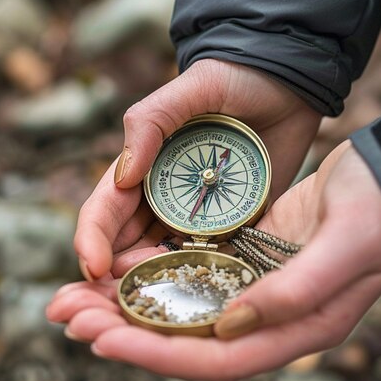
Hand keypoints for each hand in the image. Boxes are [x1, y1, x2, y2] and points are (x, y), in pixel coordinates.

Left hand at [47, 141, 380, 380]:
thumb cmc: (378, 213)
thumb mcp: (348, 247)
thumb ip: (295, 293)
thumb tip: (231, 326)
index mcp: (296, 330)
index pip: (215, 357)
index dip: (156, 353)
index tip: (102, 341)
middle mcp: (268, 318)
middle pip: (185, 338)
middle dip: (123, 329)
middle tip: (65, 313)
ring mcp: (253, 288)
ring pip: (180, 306)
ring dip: (126, 301)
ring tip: (72, 294)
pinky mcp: (244, 257)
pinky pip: (189, 273)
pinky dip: (151, 272)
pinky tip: (115, 264)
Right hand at [74, 58, 320, 280]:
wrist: (288, 83)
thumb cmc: (234, 78)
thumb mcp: (189, 90)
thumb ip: (150, 125)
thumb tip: (119, 179)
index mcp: (143, 166)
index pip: (106, 209)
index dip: (93, 239)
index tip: (92, 267)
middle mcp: (164, 196)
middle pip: (128, 243)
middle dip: (116, 272)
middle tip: (117, 300)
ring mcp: (199, 214)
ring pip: (166, 257)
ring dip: (156, 282)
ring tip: (155, 302)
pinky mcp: (234, 223)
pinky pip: (212, 255)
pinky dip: (201, 276)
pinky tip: (199, 294)